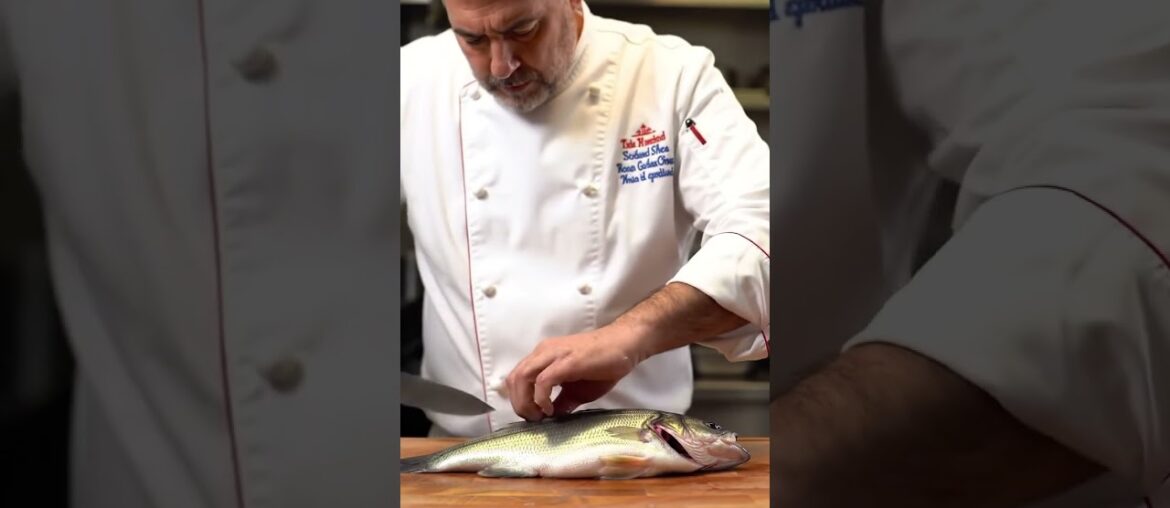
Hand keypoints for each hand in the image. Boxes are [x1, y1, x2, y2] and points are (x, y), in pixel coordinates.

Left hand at [505, 324, 646, 421]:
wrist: (625, 345)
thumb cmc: (604, 364)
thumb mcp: (578, 390)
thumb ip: (563, 402)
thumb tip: (552, 417)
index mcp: (543, 357)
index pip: (516, 378)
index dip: (518, 400)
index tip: (532, 417)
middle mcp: (543, 352)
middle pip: (514, 379)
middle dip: (518, 404)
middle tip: (533, 420)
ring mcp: (554, 354)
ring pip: (522, 377)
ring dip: (525, 402)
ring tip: (540, 416)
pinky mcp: (567, 361)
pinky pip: (543, 380)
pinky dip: (541, 398)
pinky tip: (551, 409)